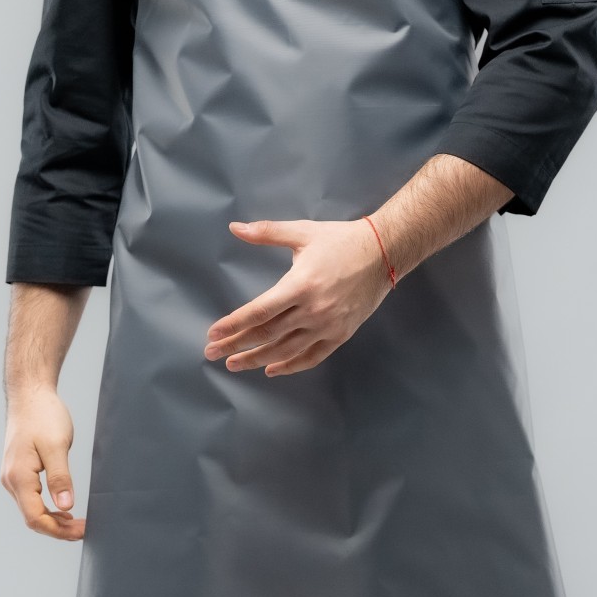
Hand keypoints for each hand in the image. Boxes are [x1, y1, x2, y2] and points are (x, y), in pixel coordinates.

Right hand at [0, 386, 85, 539]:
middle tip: (84, 529)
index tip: (83, 530)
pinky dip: (47, 507)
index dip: (59, 530)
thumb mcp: (57, 446)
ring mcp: (11, 476)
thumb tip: (66, 506)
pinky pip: (30, 498)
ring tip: (77, 523)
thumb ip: (60, 478)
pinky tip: (63, 508)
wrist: (29, 394)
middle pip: (32, 518)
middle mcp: (10, 480)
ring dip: (53, 520)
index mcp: (18, 477)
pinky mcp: (17, 471)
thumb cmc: (43, 415)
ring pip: (30, 509)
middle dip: (58, 529)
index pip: (35, 518)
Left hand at [204, 216, 392, 376]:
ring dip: (257, 359)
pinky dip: (290, 366)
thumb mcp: (302, 232)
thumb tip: (235, 227)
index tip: (213, 334)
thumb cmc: (340, 240)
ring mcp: (328, 325)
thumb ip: (267, 232)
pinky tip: (272, 369)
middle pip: (267, 334)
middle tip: (212, 354)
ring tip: (234, 365)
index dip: (234, 324)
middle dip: (237, 345)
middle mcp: (313, 310)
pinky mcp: (341, 334)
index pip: (259, 311)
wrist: (384, 253)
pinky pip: (312, 357)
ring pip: (286, 350)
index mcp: (300, 284)